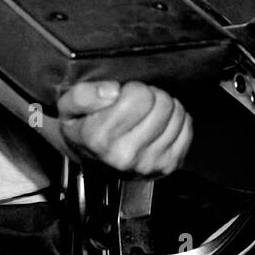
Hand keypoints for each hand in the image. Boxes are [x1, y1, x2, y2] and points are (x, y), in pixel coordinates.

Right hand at [54, 80, 192, 177]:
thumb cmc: (83, 128)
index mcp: (100, 138)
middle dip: (149, 96)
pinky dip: (175, 120)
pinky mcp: (168, 166)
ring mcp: (150, 164)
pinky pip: (187, 127)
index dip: (131, 89)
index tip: (122, 97)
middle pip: (161, 103)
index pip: (139, 96)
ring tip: (146, 114)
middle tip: (136, 104)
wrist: (91, 159)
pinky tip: (158, 124)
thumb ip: (83, 94)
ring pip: (176, 113)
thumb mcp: (68, 106)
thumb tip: (113, 91)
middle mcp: (126, 156)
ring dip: (163, 107)